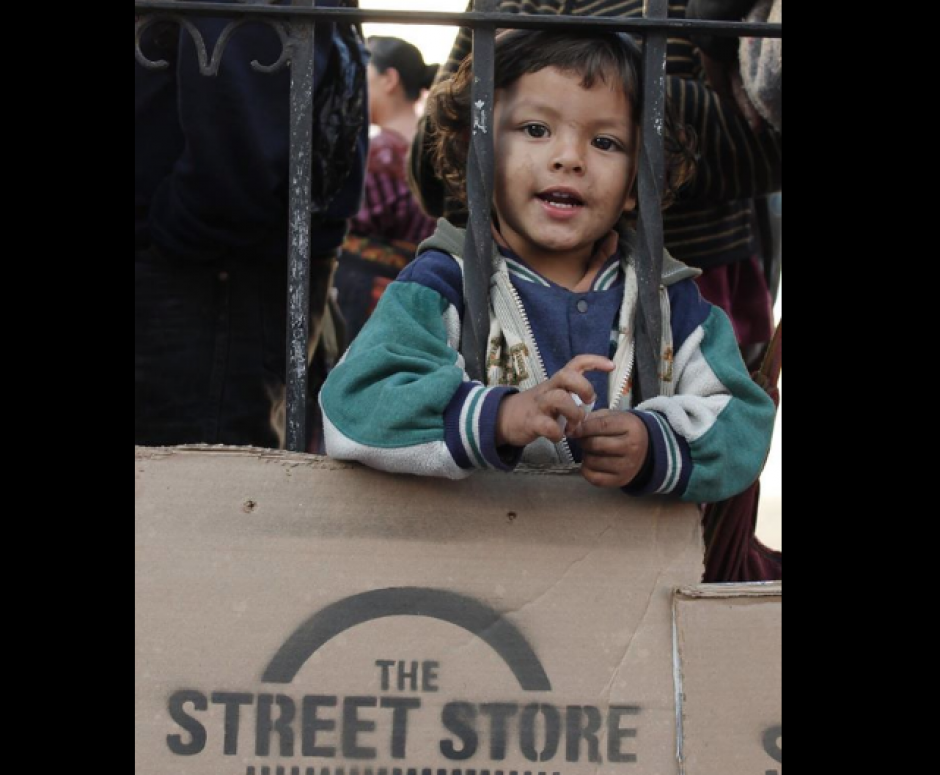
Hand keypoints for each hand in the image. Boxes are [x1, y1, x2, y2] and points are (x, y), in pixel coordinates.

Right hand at [495, 355, 613, 447]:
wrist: (504, 418)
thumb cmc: (536, 408)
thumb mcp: (554, 396)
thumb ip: (571, 396)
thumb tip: (592, 403)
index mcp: (556, 382)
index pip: (576, 363)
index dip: (594, 361)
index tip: (611, 366)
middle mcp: (548, 389)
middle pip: (566, 375)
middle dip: (583, 387)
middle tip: (588, 402)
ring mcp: (539, 404)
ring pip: (559, 399)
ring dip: (574, 414)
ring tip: (574, 427)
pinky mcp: (531, 421)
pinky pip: (547, 425)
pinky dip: (557, 434)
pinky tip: (558, 437)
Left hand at [568, 410, 649, 487]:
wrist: (645, 449)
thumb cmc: (624, 430)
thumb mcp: (613, 417)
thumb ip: (593, 419)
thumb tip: (572, 428)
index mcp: (631, 427)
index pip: (602, 425)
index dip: (583, 427)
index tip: (573, 430)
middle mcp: (632, 447)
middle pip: (595, 445)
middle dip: (583, 441)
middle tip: (583, 440)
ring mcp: (627, 466)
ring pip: (593, 462)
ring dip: (585, 455)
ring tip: (590, 451)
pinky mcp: (621, 480)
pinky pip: (595, 478)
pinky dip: (586, 470)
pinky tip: (590, 463)